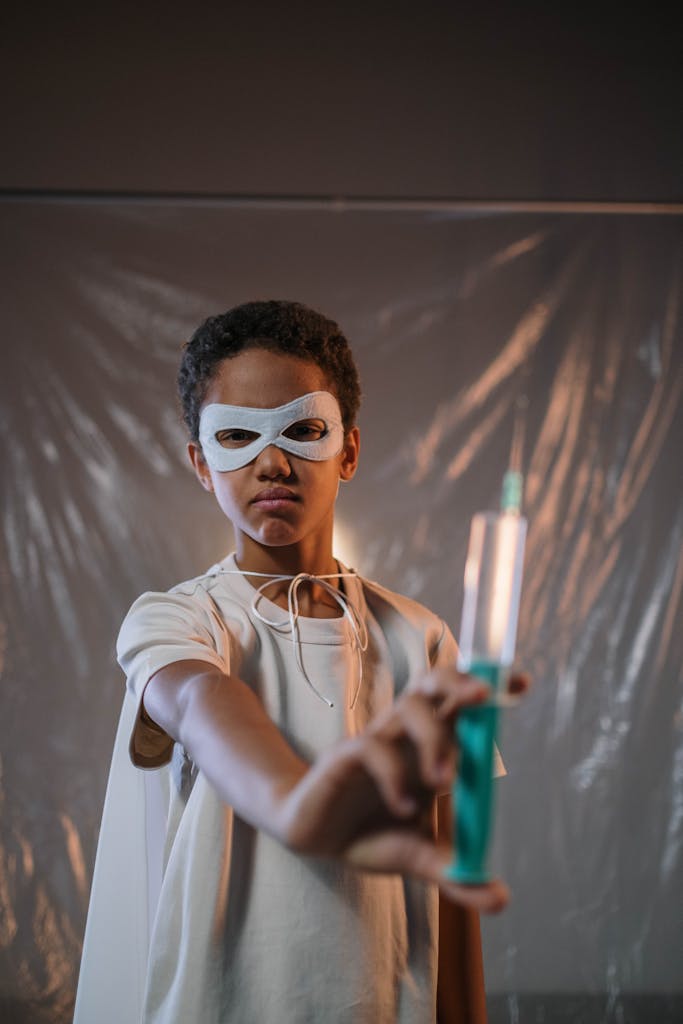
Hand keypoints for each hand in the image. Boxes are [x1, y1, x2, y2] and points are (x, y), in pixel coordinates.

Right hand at [277, 667, 528, 913]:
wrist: (311, 837)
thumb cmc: (369, 833)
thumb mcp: (420, 859)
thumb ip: (457, 873)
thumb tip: (501, 898)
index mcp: (428, 748)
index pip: (460, 705)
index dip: (488, 689)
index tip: (522, 684)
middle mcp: (405, 735)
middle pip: (434, 684)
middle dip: (461, 683)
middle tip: (485, 699)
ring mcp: (376, 739)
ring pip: (409, 708)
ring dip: (435, 738)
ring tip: (443, 782)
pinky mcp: (345, 755)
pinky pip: (373, 748)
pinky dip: (394, 776)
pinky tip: (403, 808)